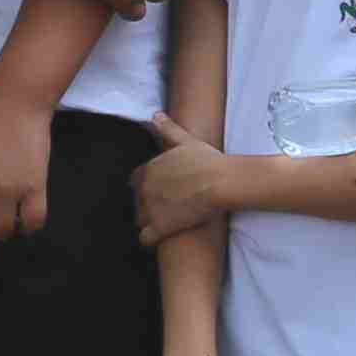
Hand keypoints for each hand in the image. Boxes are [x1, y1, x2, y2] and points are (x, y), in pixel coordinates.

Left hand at [129, 120, 242, 248]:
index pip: (135, 181)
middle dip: (148, 206)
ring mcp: (150, 208)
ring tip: (166, 224)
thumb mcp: (186, 140)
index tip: (160, 192)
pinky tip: (161, 238)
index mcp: (148, 169)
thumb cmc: (208, 160)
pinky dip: (150, 240)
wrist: (221, 182)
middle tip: (167, 209)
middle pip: (137, 202)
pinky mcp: (160, 226)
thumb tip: (156, 115)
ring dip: (149, 223)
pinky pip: (145, 239)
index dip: (146, 188)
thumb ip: (168, 129)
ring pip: (139, 220)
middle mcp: (144, 189)